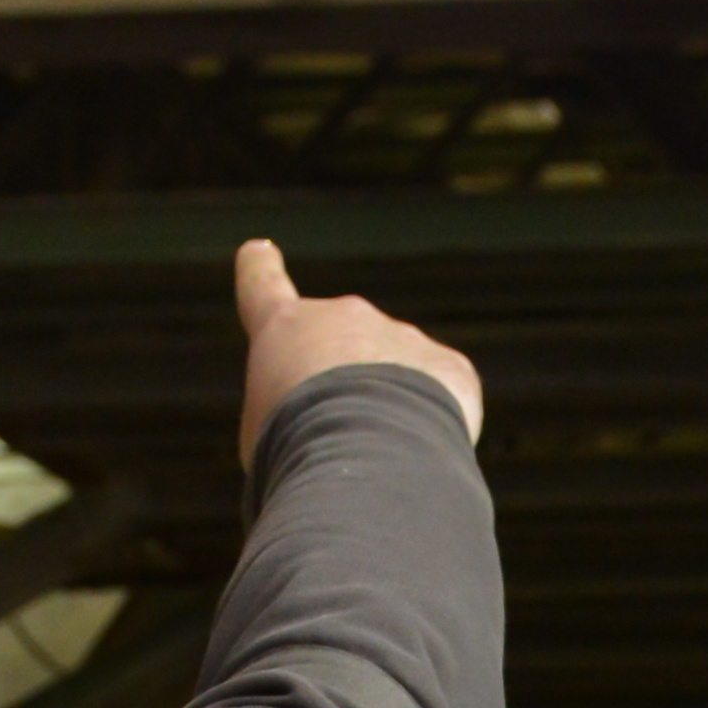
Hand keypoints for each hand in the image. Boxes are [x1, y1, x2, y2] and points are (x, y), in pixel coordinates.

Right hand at [234, 236, 481, 454]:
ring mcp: (400, 336)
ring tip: (376, 456)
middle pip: (341, 352)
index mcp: (283, 328)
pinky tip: (417, 457)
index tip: (259, 250)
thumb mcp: (265, 435)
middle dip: (342, 393)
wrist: (365, 449)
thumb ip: (293, 411)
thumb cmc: (295, 448)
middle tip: (334, 441)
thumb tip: (337, 424)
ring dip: (387, 418)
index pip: (264, 288)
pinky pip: (440, 402)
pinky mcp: (448, 366)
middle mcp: (343, 317)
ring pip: (395, 381)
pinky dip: (430, 432)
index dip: (259, 270)